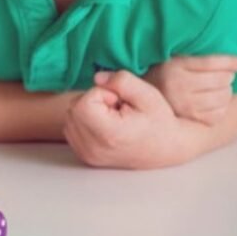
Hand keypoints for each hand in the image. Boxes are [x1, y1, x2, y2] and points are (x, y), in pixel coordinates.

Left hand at [64, 71, 190, 168]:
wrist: (166, 149)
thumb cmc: (158, 121)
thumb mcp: (147, 94)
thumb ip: (121, 80)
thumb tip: (97, 78)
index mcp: (109, 135)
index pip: (82, 103)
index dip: (100, 93)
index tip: (118, 101)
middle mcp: (94, 149)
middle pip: (73, 109)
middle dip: (93, 101)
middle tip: (118, 109)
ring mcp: (88, 155)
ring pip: (70, 118)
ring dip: (88, 112)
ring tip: (113, 118)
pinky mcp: (84, 157)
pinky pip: (71, 129)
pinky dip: (84, 122)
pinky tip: (105, 126)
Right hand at [144, 55, 236, 125]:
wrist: (142, 100)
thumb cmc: (166, 73)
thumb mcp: (175, 58)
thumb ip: (197, 53)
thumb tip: (232, 53)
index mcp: (174, 66)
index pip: (212, 62)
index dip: (232, 61)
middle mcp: (178, 86)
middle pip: (222, 79)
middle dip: (228, 76)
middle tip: (222, 74)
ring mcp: (184, 105)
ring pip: (223, 96)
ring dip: (225, 90)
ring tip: (217, 87)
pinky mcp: (190, 119)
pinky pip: (219, 113)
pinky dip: (221, 107)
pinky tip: (212, 101)